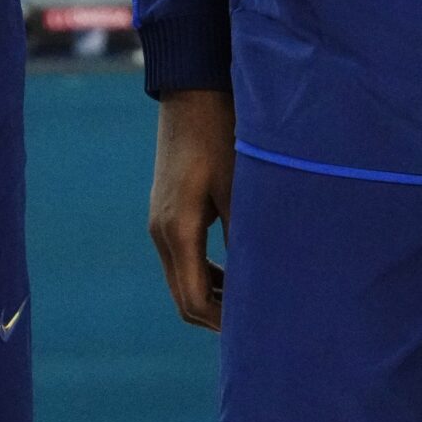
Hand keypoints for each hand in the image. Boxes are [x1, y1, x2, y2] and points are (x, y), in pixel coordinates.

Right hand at [148, 90, 235, 332]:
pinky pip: (182, 257)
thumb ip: (245, 234)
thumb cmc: (221, 134)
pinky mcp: (167, 209)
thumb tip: (261, 279)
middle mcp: (161, 231)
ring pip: (182, 278)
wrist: (192, 92)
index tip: (256, 328)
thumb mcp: (239, 186)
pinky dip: (206, 272)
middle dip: (217, 314)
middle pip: (184, 296)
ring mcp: (160, 221)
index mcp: (177, 231)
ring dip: (212, 293)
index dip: (223, 321)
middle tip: (257, 322)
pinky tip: (236, 267)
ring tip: (251, 299)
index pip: (194, 299)